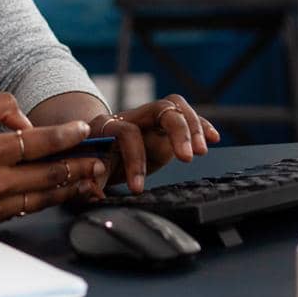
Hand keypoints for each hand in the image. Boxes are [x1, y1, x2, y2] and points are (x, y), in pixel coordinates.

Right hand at [0, 94, 108, 227]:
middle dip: (80, 165)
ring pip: (43, 197)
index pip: (39, 143)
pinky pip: (26, 208)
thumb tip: (28, 123)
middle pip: (50, 175)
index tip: (85, 130)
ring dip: (70, 186)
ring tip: (91, 176)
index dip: (67, 136)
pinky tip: (61, 190)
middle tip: (101, 157)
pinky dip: (46, 198)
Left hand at [89, 95, 219, 193]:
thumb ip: (89, 178)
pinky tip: (213, 138)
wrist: (91, 151)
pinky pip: (186, 116)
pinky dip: (201, 125)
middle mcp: (130, 117)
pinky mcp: (164, 126)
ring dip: (192, 127)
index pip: (127, 132)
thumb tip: (94, 189)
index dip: (135, 159)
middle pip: (159, 108)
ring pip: (175, 106)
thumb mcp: (83, 173)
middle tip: (187, 158)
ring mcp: (149, 119)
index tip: (138, 188)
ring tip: (201, 151)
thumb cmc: (88, 163)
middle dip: (177, 131)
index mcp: (106, 126)